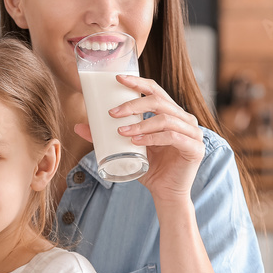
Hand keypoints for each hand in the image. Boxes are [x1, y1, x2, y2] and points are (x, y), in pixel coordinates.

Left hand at [75, 74, 203, 202]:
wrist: (166, 194)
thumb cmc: (149, 168)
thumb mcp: (126, 148)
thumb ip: (106, 136)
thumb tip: (78, 126)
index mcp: (171, 113)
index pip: (155, 91)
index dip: (138, 82)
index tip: (118, 79)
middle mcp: (184, 119)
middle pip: (159, 101)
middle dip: (133, 104)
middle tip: (112, 113)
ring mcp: (193, 133)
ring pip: (165, 118)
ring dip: (141, 123)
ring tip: (121, 131)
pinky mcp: (195, 148)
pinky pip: (173, 137)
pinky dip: (153, 137)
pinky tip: (137, 141)